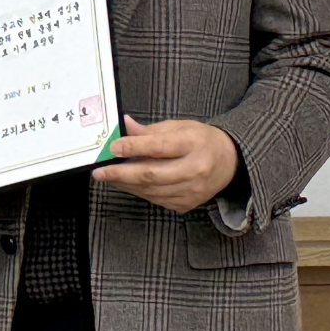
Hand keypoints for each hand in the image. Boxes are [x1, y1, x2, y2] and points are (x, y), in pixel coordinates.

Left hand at [90, 116, 237, 213]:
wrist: (229, 163)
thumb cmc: (201, 141)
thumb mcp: (179, 127)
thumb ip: (150, 131)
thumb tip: (125, 126)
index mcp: (194, 144)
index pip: (160, 147)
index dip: (134, 147)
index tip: (113, 147)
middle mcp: (195, 170)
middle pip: (152, 174)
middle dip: (122, 173)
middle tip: (100, 172)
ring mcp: (192, 191)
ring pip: (151, 190)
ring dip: (126, 184)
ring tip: (109, 176)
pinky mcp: (186, 204)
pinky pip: (156, 199)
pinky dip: (138, 191)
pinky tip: (127, 183)